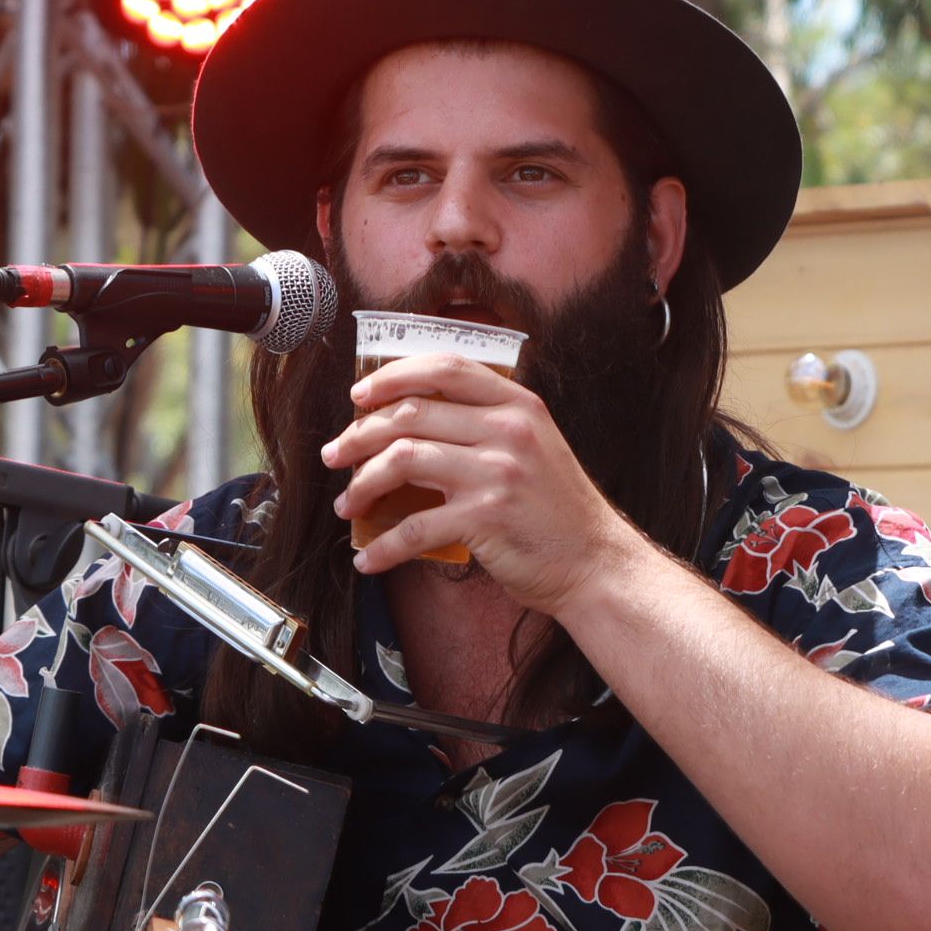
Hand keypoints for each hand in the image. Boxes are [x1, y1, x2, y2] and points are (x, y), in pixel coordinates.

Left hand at [321, 353, 644, 611]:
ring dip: (362, 484)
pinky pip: (415, 527)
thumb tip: (412, 420)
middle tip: (335, 454)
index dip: (393, 375)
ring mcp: (497, 473)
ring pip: (402, 460)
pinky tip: (369, 557)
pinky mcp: (486, 518)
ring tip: (347, 503)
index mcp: (518, 405)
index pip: (445, 368)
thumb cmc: (557, 510)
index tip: (359, 394)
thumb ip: (487, 424)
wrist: (595, 562)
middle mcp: (508, 430)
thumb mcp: (534, 445)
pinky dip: (383, 546)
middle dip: (359, 435)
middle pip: (410, 414)